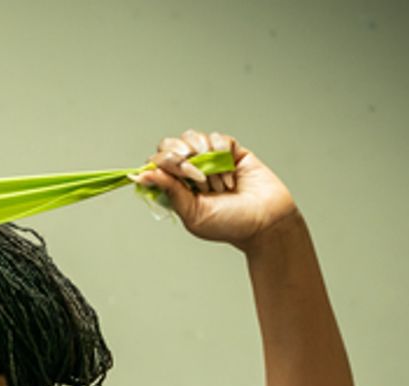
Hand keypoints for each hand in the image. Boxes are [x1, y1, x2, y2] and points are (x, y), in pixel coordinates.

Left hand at [135, 130, 298, 251]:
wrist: (266, 221)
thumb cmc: (230, 224)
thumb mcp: (193, 214)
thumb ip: (169, 191)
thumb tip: (142, 175)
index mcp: (175, 187)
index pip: (156, 164)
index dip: (161, 165)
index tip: (176, 177)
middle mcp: (189, 170)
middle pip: (170, 145)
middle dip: (180, 158)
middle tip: (196, 178)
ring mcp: (209, 158)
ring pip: (191, 138)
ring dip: (203, 159)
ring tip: (217, 184)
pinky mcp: (230, 150)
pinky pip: (217, 138)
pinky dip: (221, 154)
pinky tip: (229, 175)